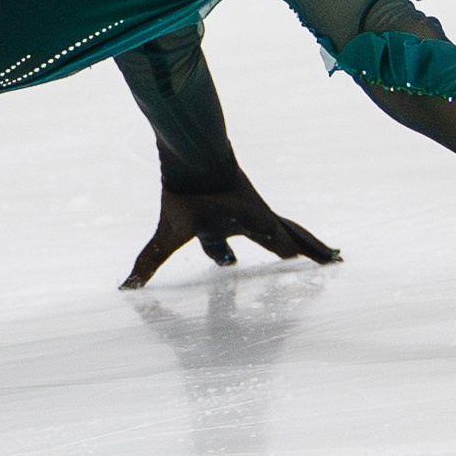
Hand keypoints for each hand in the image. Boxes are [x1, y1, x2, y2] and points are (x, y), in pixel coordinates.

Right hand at [121, 175, 340, 289]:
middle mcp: (239, 222)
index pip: (218, 247)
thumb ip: (148, 264)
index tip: (229, 262)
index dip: (222, 256)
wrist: (198, 166)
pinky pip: (298, 236)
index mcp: (212, 228)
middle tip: (290, 260)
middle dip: (277, 250)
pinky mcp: (271, 219)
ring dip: (306, 248)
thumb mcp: (166, 241)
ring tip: (329, 258)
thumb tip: (124, 288)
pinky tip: (332, 256)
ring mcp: (259, 218)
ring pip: (288, 237)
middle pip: (265, 240)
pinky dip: (314, 248)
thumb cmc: (183, 201)